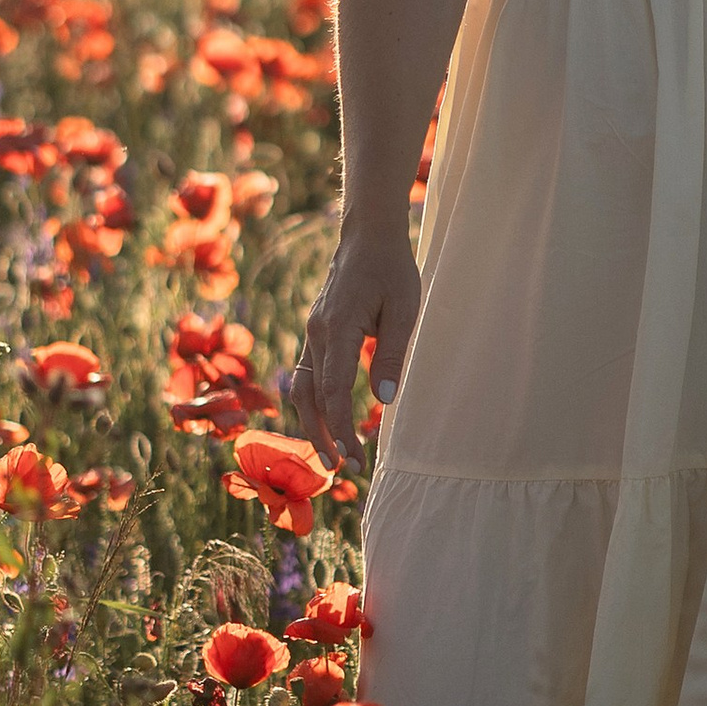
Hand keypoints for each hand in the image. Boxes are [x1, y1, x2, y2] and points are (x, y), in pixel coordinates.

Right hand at [287, 219, 420, 469]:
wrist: (368, 236)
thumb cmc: (392, 269)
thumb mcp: (404, 309)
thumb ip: (391, 355)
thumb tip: (384, 401)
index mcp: (337, 327)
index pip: (332, 390)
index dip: (340, 428)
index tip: (353, 458)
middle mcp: (316, 332)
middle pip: (310, 396)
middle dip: (324, 436)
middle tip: (345, 469)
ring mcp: (312, 331)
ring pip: (302, 388)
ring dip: (314, 424)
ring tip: (332, 455)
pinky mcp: (316, 332)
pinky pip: (307, 374)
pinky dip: (315, 403)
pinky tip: (329, 422)